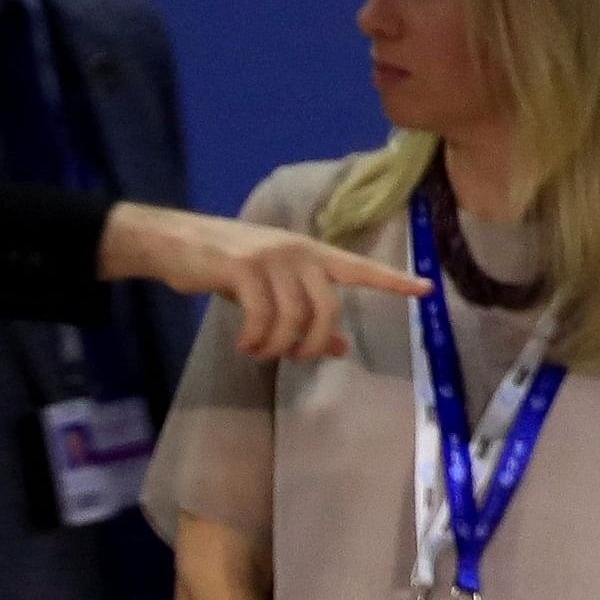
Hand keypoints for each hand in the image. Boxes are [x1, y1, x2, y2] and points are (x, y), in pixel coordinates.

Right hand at [97, 202, 426, 358]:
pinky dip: (256, 340)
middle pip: (328, 309)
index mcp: (312, 253)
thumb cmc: (229, 268)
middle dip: (313, 344)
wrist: (173, 241)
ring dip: (278, 346)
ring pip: (295, 318)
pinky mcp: (244, 268)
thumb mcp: (273, 289)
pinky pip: (264, 317)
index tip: (426, 289)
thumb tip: (341, 349)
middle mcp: (299, 251)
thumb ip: (308, 314)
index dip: (392, 281)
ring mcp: (272, 257)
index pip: (360, 268)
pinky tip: (245, 345)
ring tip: (260, 351)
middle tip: (292, 357)